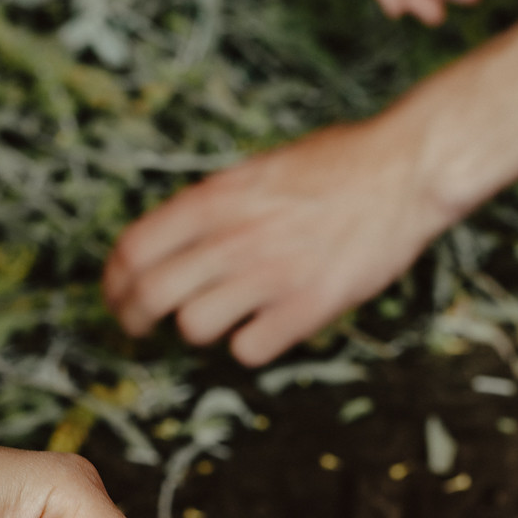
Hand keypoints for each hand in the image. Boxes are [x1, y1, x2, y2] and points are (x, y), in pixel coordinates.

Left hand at [104, 100, 454, 366]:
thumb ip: (213, 207)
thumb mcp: (258, 170)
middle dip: (133, 318)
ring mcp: (268, 276)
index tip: (114, 296)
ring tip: (224, 314)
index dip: (113, 281)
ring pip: (194, 327)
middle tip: (137, 328)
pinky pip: (248, 350)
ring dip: (201, 327)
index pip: (134, 249)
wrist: (404, 172)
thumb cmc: (336, 167)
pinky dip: (251, 345)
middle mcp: (234, 238)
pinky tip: (267, 325)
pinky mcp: (305, 309)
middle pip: (151, 295)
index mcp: (216, 199)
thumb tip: (174, 243)